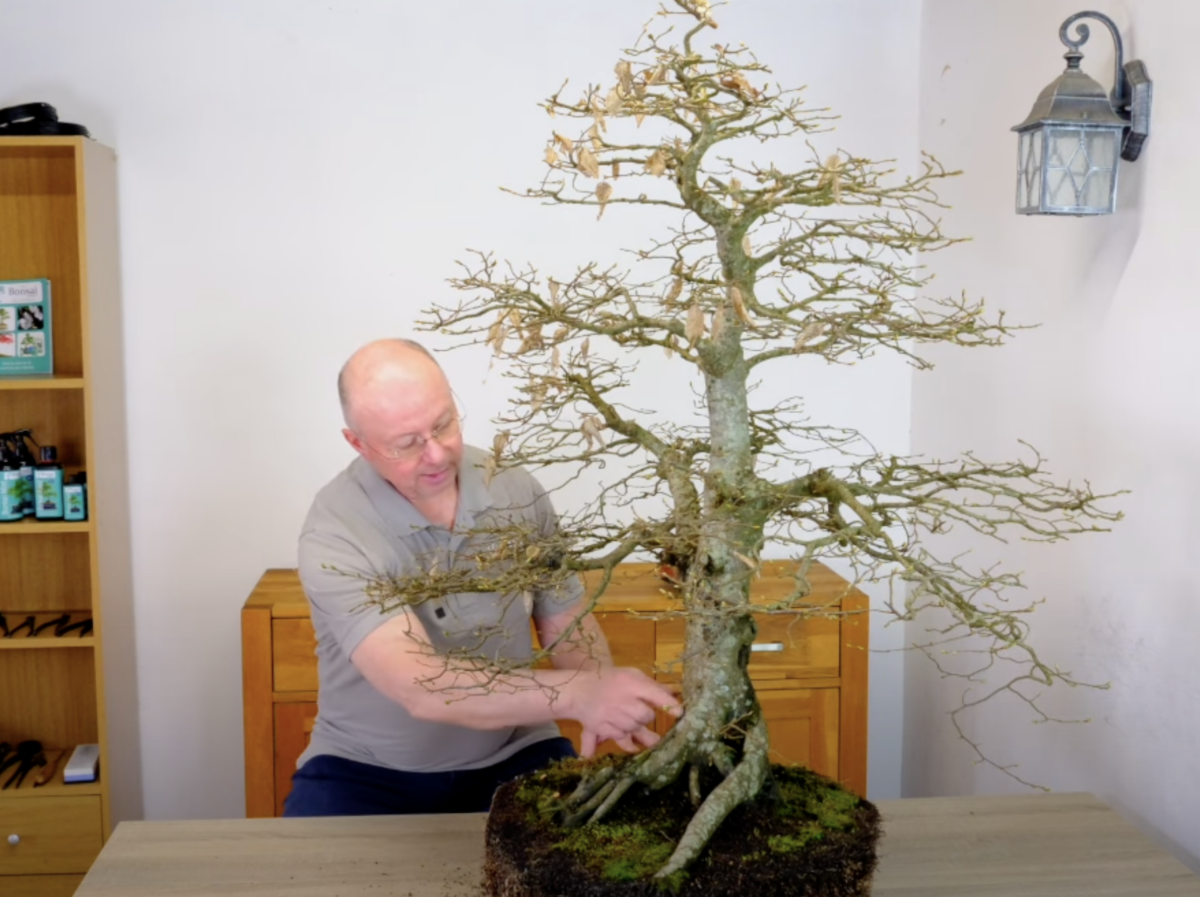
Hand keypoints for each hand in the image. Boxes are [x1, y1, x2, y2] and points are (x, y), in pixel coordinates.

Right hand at [565, 667, 680, 756]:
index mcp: (631, 683)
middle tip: (639, 710)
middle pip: (646, 717)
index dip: (669, 704)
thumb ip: (653, 685)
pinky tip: (628, 737)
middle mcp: (622, 701)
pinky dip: (628, 740)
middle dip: (646, 716)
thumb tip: (676, 692)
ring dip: (636, 727)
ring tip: (627, 717)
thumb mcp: (631, 675)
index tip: (680, 712)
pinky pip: (624, 740)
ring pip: (636, 729)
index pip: (655, 695)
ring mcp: (612, 717)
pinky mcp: (604, 730)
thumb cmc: (609, 680)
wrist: (578, 690)